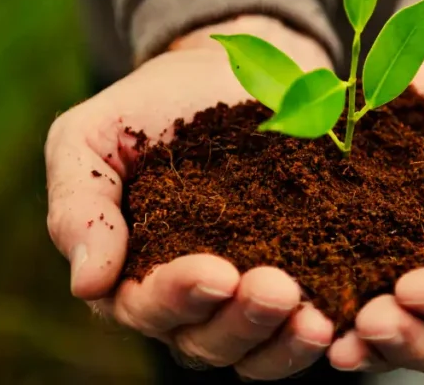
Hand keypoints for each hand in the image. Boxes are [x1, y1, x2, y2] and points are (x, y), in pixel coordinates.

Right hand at [44, 16, 336, 379]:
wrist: (224, 71)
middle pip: (207, 342)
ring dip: (284, 342)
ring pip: (257, 351)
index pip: (146, 307)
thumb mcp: (90, 139)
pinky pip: (303, 327)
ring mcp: (243, 298)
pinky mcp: (296, 279)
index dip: (179, 297)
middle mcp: (187, 302)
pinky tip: (344, 317)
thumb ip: (79, 206)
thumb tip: (88, 284)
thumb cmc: (146, 108)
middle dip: (242, 322)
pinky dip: (324, 330)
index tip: (217, 271)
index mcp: (131, 275)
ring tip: (315, 318)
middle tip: (278, 290)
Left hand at [327, 14, 423, 376]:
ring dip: (367, 338)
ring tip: (334, 331)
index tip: (416, 286)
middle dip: (407, 339)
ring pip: (396, 326)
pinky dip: (330, 298)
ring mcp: (414, 263)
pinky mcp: (369, 235)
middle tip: (370, 317)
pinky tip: (305, 300)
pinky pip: (349, 277)